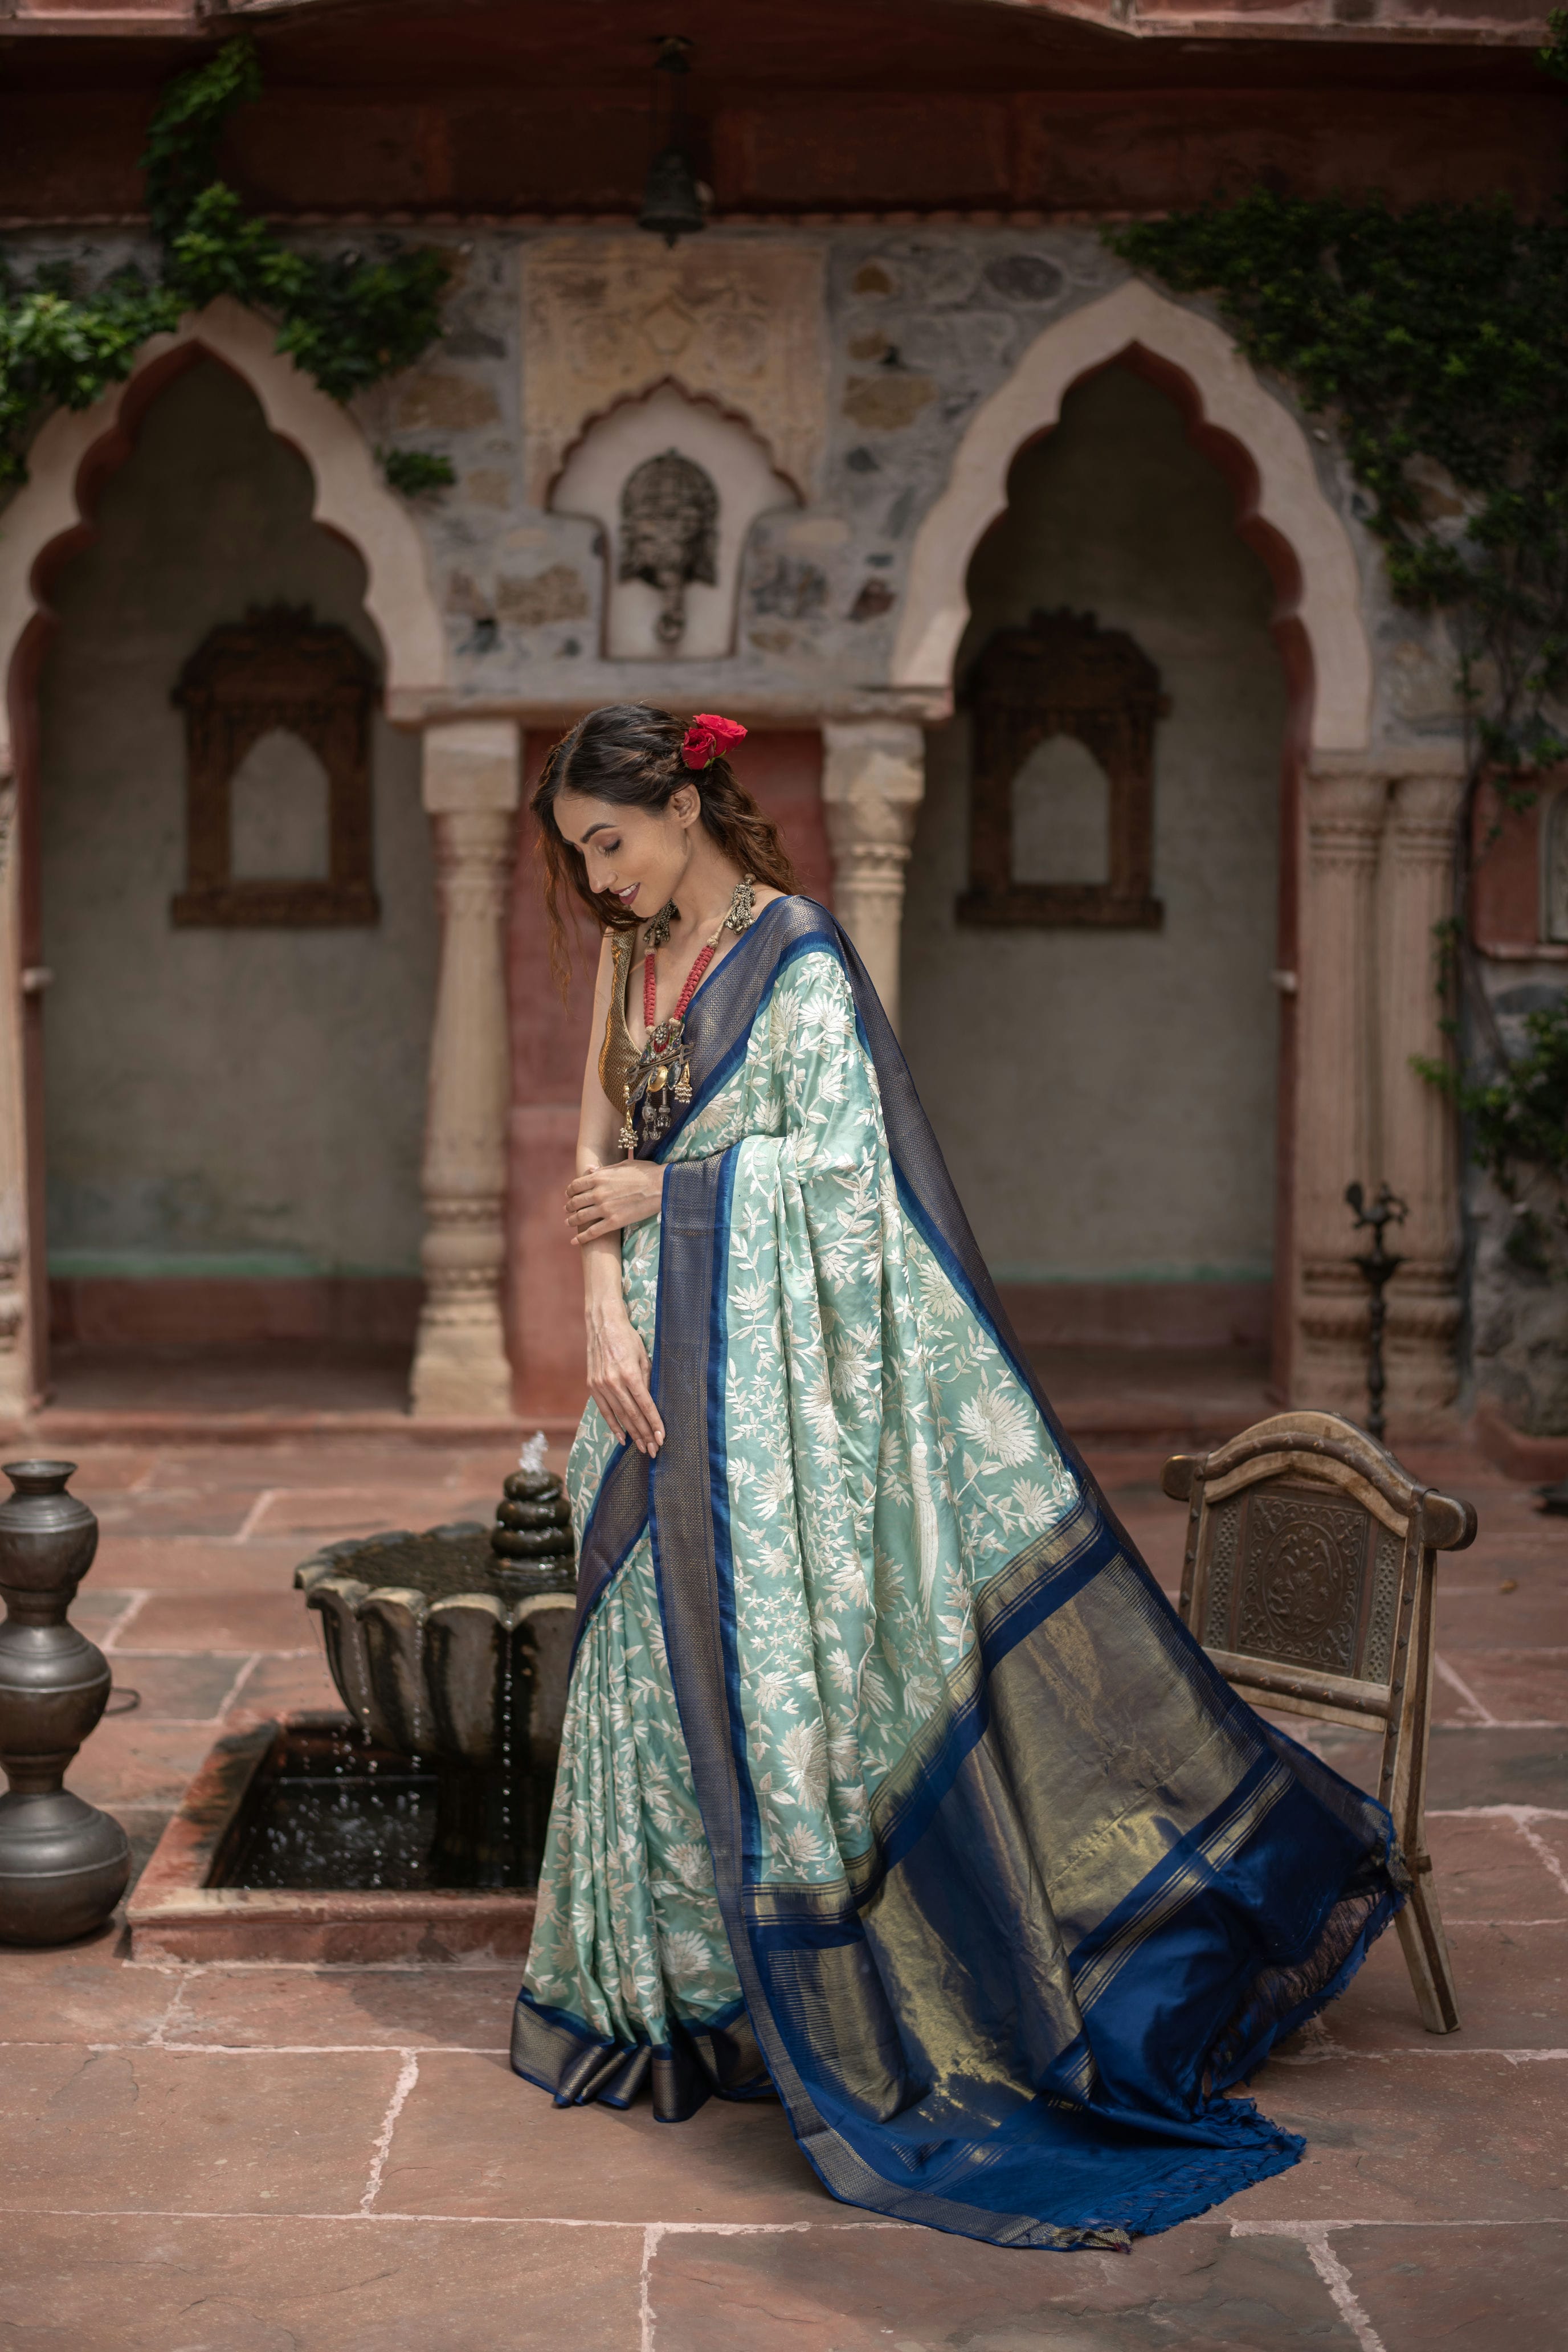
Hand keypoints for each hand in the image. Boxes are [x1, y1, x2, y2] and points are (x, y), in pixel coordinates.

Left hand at [565, 1161, 664, 1245]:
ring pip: (581, 1217)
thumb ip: (603, 1170)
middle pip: (576, 1202)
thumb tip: (589, 1169)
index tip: (569, 1194)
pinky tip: (574, 1241)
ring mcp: (605, 1208)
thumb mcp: (622, 1165)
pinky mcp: (614, 1222)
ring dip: (572, 1221)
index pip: (575, 1185)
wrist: (661, 1186)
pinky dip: (581, 1238)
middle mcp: (598, 1193)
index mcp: (599, 1178)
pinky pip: (593, 1232)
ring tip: (568, 1223)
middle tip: (567, 1210)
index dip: (570, 1191)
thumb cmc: (645, 1172)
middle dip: (569, 1206)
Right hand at [586, 1302, 663, 1455]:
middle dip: (645, 1434)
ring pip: (619, 1416)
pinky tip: (622, 1438)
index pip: (645, 1405)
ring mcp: (600, 1385)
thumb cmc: (628, 1338)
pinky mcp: (592, 1386)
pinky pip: (604, 1411)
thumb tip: (653, 1405)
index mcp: (629, 1373)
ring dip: (632, 1434)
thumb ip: (648, 1381)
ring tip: (643, 1448)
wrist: (602, 1324)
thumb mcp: (644, 1356)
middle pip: (632, 1415)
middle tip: (655, 1450)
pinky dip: (614, 1426)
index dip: (655, 1424)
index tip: (663, 1438)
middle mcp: (613, 1382)